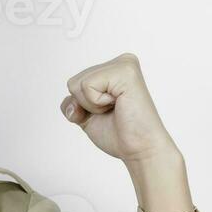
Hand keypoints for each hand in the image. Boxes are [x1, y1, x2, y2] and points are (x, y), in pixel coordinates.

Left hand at [59, 53, 178, 164]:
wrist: (140, 149)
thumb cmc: (119, 134)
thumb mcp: (87, 117)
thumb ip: (72, 104)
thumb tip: (71, 103)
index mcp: (114, 69)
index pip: (74, 83)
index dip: (83, 106)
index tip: (109, 112)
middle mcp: (121, 62)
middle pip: (73, 82)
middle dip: (86, 106)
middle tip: (113, 112)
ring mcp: (124, 64)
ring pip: (77, 84)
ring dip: (92, 105)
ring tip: (116, 109)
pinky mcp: (125, 71)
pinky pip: (87, 86)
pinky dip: (96, 103)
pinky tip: (118, 105)